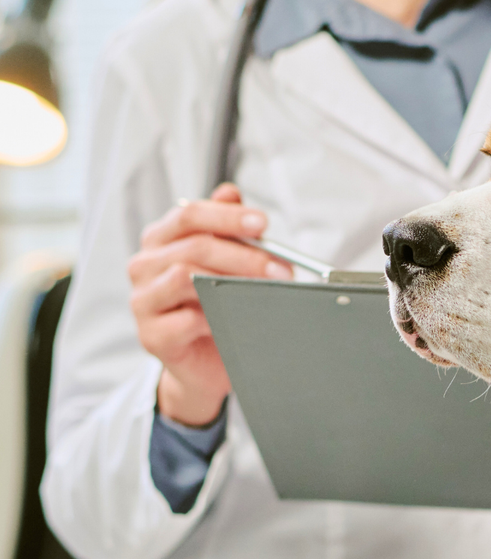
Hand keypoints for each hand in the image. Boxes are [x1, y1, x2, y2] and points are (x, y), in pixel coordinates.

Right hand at [128, 183, 291, 424]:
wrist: (205, 367)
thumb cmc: (214, 309)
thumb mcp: (223, 266)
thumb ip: (225, 229)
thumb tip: (231, 191)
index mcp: (161, 241)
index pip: (189, 214)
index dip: (227, 216)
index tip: (262, 223)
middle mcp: (145, 266)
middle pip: (194, 247)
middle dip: (244, 256)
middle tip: (280, 268)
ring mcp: (143, 301)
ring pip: (185, 277)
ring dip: (232, 283)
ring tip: (265, 292)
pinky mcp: (151, 335)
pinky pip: (186, 320)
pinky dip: (217, 318)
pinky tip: (238, 321)